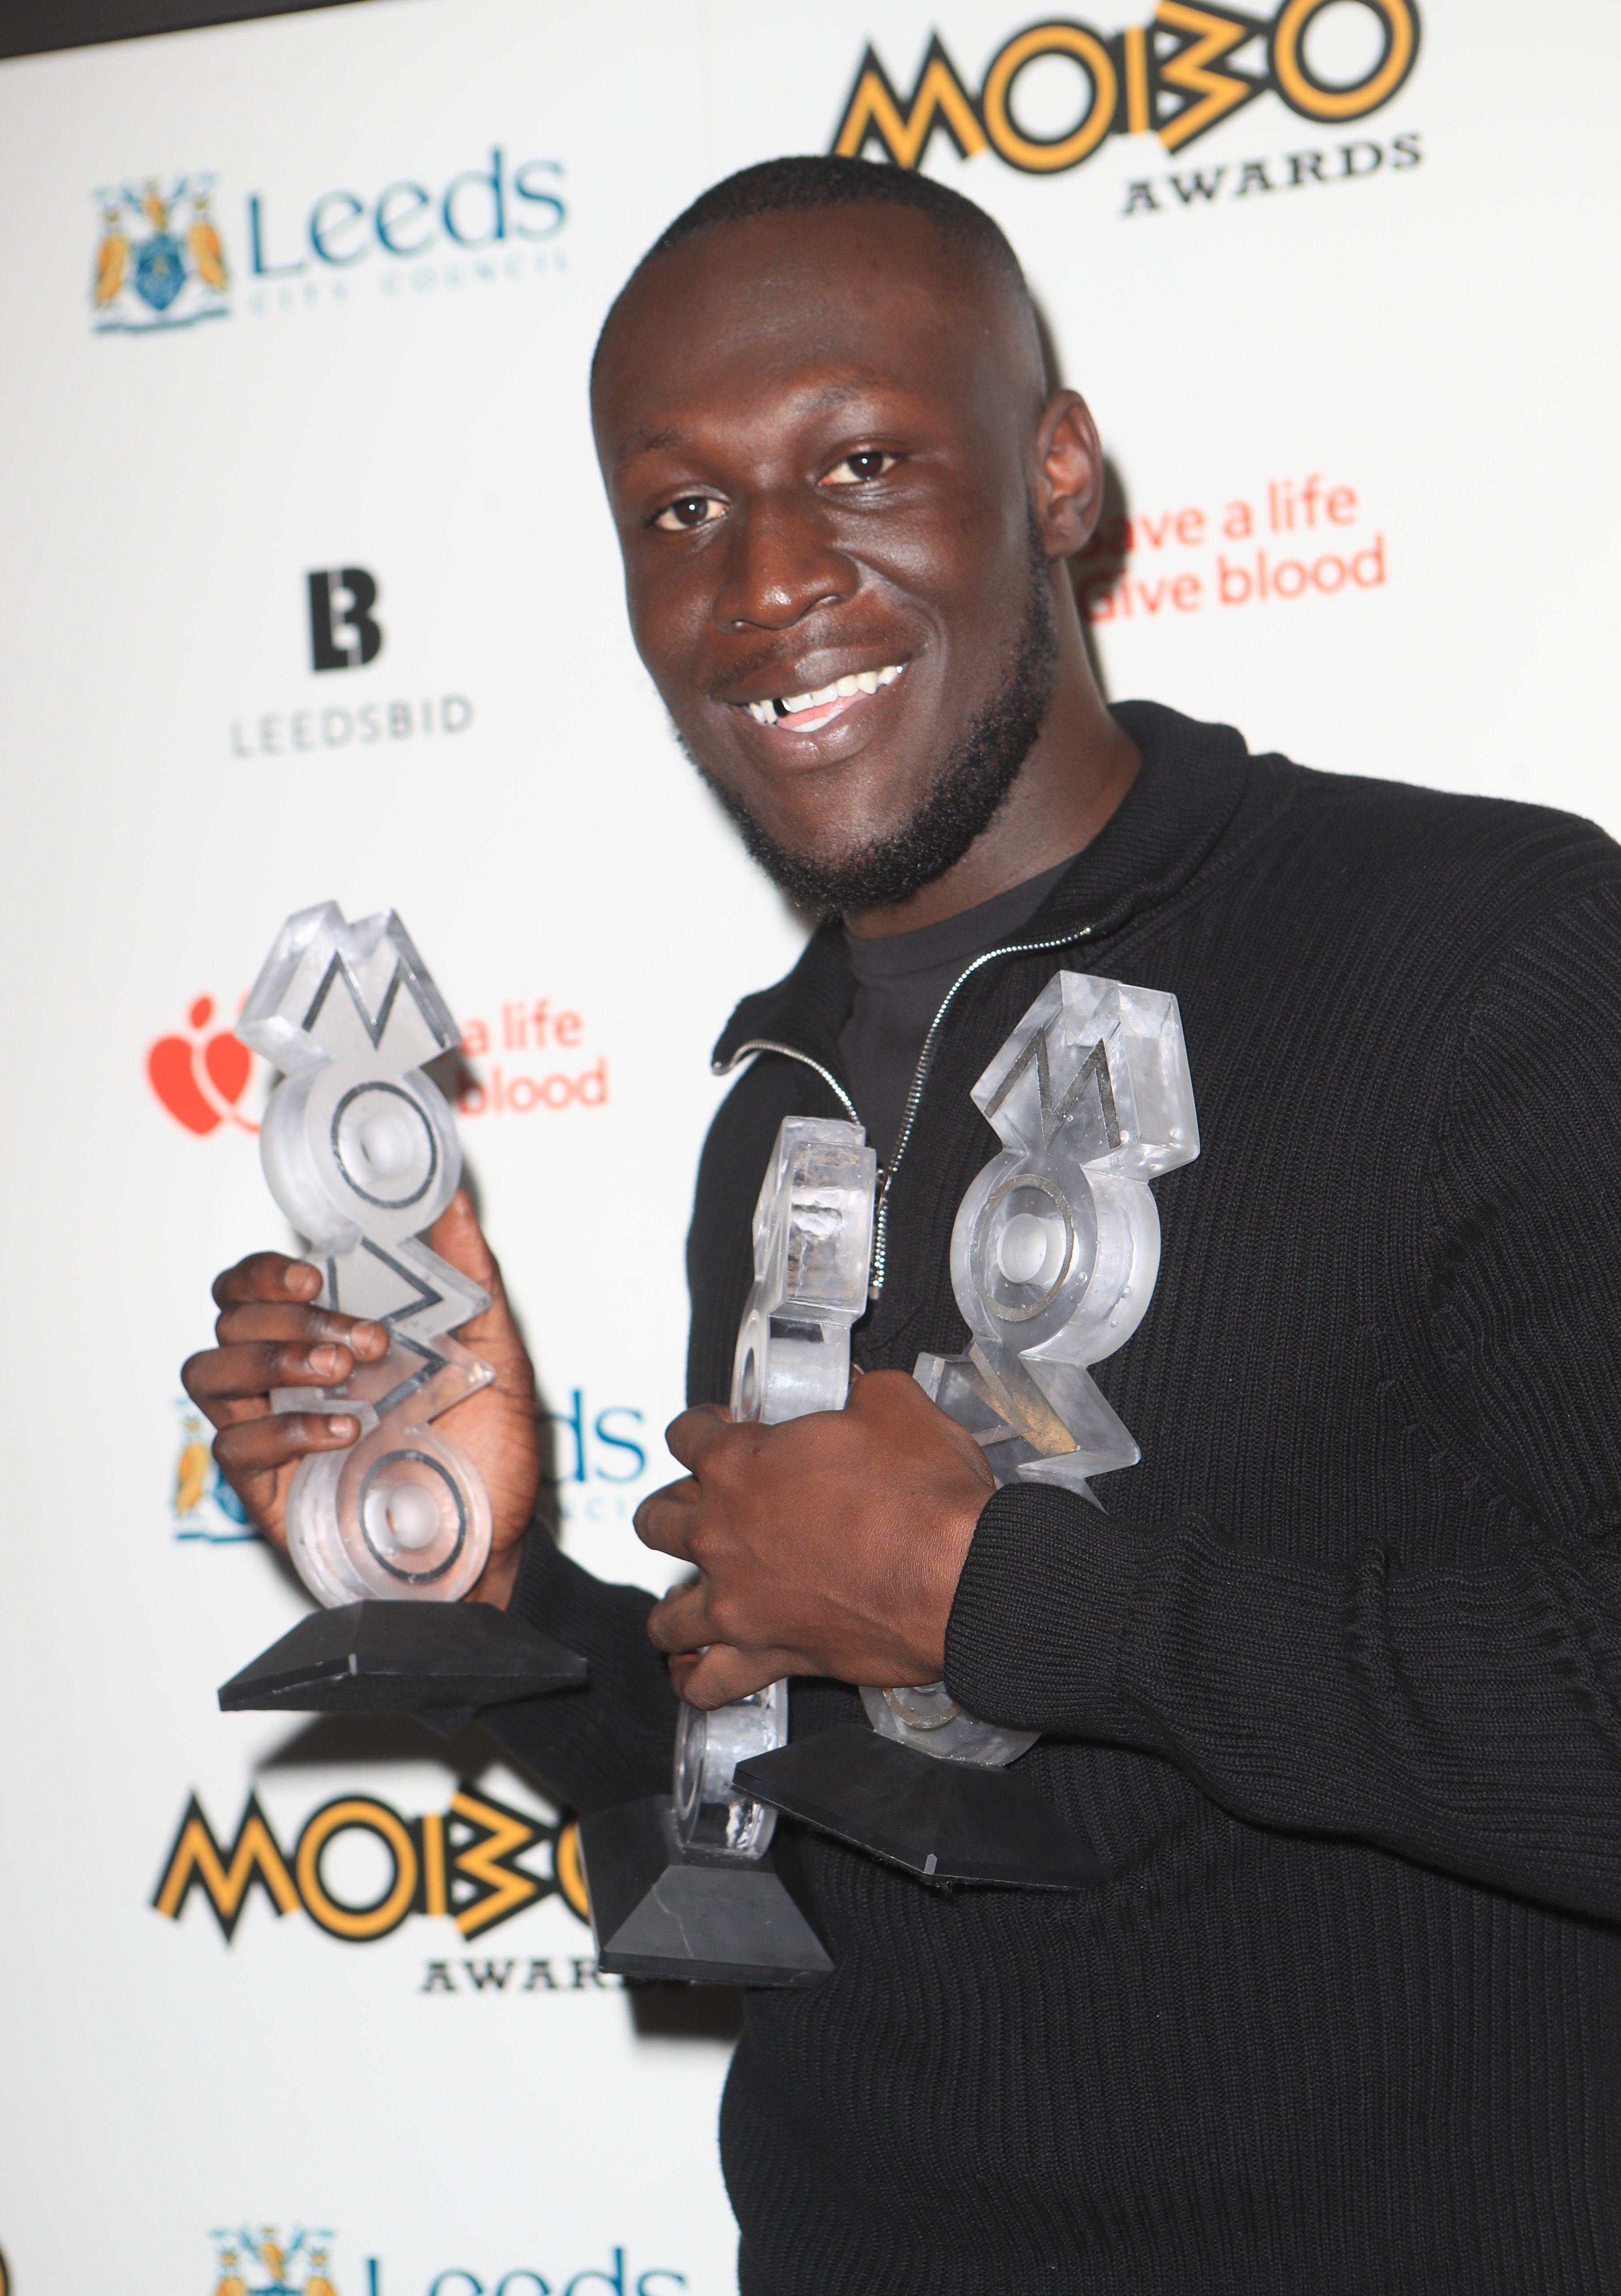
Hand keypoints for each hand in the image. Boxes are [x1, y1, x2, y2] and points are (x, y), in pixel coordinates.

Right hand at [180, 1192, 540, 1605]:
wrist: (496, 1540)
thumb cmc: (486, 1448)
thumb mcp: (493, 1351)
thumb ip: (469, 1274)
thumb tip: (455, 1196)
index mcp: (328, 1337)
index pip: (253, 1285)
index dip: (265, 1271)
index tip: (316, 1277)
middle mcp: (288, 1380)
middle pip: (228, 1319)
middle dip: (288, 1318)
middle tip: (361, 1341)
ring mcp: (272, 1432)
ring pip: (210, 1372)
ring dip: (273, 1361)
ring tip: (344, 1376)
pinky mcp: (267, 1490)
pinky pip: (235, 1444)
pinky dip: (286, 1429)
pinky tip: (345, 1430)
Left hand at [636, 1369, 996, 1707]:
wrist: (961, 1577)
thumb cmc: (927, 1496)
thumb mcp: (895, 1405)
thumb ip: (859, 1393)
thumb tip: (855, 1391)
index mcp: (740, 1463)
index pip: (686, 1436)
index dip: (700, 1428)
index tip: (715, 1432)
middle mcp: (722, 1533)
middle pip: (657, 1521)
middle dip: (674, 1509)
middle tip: (700, 1509)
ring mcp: (738, 1601)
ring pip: (667, 1613)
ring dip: (673, 1603)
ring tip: (687, 1597)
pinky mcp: (768, 1654)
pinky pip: (707, 1682)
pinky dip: (696, 1679)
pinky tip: (695, 1668)